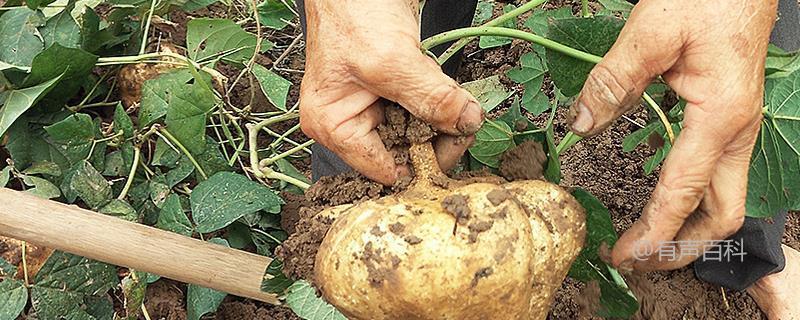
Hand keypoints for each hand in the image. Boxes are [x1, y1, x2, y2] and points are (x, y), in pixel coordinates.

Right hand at [299, 0, 483, 184]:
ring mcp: (371, 106)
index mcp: (334, 126)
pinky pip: (421, 110)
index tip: (456, 142)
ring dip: (441, 119)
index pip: (385, 168)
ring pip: (417, 131)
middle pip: (403, 152)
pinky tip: (445, 89)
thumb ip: (430, 96)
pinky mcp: (391, 91)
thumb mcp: (391, 60)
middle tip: (463, 120)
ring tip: (453, 99)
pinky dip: (438, 102)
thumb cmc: (352, 12)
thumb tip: (466, 122)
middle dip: (436, 138)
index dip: (422, 161)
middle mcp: (349, 122)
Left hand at [567, 0, 777, 269]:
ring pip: (724, 200)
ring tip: (646, 242)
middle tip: (636, 260)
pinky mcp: (729, 120)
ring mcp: (738, 128)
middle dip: (680, 247)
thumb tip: (582, 125)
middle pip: (722, 215)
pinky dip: (690, 202)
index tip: (625, 255)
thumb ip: (613, 81)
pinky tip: (663, 204)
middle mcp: (737, 131)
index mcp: (720, 116)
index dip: (654, 233)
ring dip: (687, 228)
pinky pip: (716, 177)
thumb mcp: (651, 31)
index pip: (684, 193)